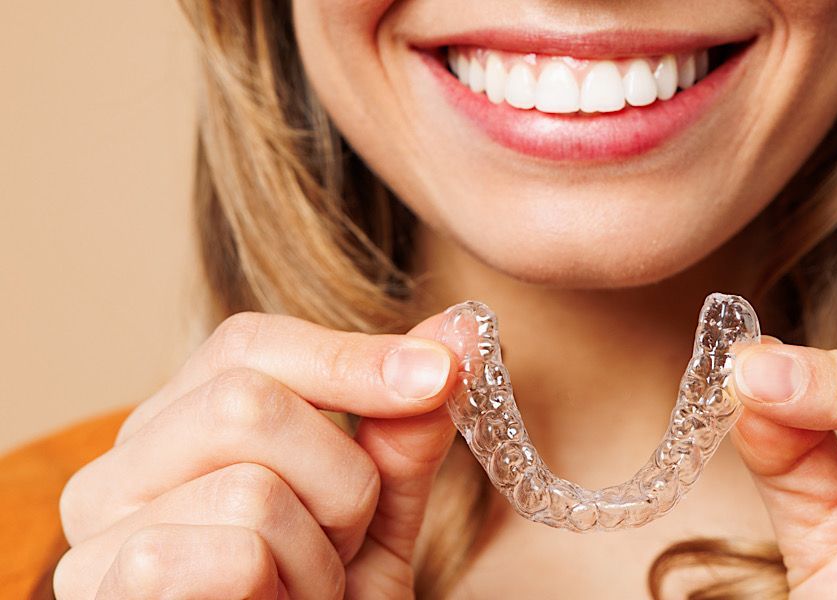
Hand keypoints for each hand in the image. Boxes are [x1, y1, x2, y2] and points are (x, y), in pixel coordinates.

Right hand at [54, 311, 458, 598]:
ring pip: (251, 488)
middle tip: (343, 541)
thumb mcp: (376, 517)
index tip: (440, 374)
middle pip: (246, 399)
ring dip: (318, 555)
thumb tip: (456, 332)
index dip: (351, 357)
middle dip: (339, 477)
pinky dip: (287, 592)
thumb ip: (401, 433)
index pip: (250, 345)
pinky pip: (237, 557)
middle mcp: (115, 474)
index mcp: (174, 433)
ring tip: (305, 593)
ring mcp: (96, 540)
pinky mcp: (110, 596)